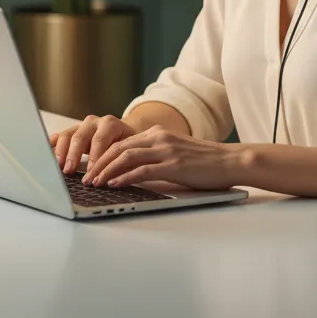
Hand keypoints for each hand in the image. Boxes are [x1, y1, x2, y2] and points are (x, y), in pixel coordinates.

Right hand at [48, 115, 138, 174]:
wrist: (124, 135)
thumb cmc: (126, 147)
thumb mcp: (128, 152)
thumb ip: (122, 163)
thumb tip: (114, 180)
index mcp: (110, 124)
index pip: (99, 140)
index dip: (94, 159)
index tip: (91, 176)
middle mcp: (93, 122)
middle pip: (80, 136)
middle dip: (74, 155)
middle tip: (69, 171)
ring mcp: (80, 126)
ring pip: (67, 135)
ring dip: (61, 152)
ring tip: (58, 167)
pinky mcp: (71, 132)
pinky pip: (58, 137)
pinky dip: (51, 146)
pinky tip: (46, 156)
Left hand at [81, 126, 237, 190]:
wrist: (230, 161)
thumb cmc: (205, 163)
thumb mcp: (175, 155)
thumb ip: (154, 159)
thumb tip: (131, 174)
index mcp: (158, 133)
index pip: (122, 142)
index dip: (103, 155)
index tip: (90, 168)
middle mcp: (159, 137)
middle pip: (119, 147)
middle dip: (99, 163)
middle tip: (86, 177)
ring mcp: (166, 150)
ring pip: (126, 157)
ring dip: (106, 170)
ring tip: (94, 182)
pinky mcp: (173, 165)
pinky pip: (142, 170)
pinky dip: (124, 177)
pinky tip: (114, 184)